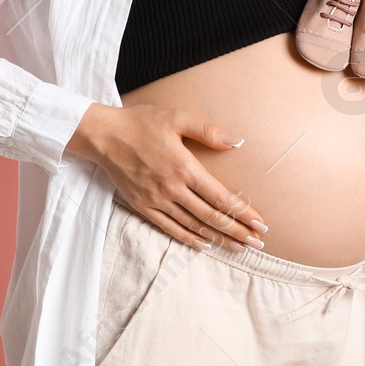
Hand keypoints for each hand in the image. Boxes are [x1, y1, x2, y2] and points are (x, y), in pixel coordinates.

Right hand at [66, 102, 267, 251]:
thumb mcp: (177, 118)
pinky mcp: (143, 206)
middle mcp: (173, 188)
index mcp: (185, 167)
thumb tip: (237, 141)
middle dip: (237, 231)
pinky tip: (204, 244)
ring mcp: (157, 200)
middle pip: (212, 216)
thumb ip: (208, 131)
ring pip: (194, 226)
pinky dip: (189, 238)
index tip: (260, 223)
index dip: (243, 213)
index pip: (221, 197)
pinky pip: (170, 228)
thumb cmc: (141, 123)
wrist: (103, 135)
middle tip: (257, 242)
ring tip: (238, 247)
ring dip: (218, 238)